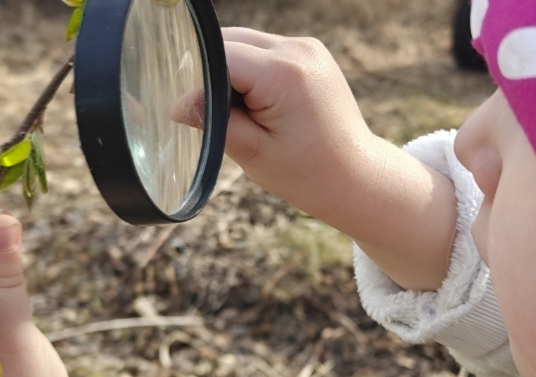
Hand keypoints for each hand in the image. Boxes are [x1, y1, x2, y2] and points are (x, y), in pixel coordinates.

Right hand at [181, 27, 457, 289]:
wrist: (356, 176)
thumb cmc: (308, 172)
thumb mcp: (252, 152)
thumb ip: (214, 121)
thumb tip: (178, 104)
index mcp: (284, 74)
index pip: (219, 57)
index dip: (196, 83)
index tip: (189, 114)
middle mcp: (298, 50)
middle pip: (229, 42)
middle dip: (211, 74)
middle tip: (215, 116)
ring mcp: (307, 48)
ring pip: (244, 42)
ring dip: (229, 70)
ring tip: (241, 112)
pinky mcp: (309, 52)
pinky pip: (262, 49)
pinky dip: (248, 70)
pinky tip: (256, 102)